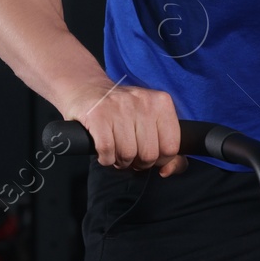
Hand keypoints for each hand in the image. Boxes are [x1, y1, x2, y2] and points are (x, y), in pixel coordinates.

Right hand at [60, 82, 186, 176]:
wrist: (88, 89)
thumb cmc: (123, 111)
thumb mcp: (151, 121)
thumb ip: (168, 147)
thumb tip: (168, 170)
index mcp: (161, 103)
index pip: (171, 147)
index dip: (160, 160)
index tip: (149, 155)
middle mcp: (143, 102)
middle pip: (149, 154)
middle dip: (138, 162)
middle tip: (130, 154)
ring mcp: (120, 107)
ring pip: (127, 155)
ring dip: (120, 161)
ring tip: (117, 151)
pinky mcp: (98, 115)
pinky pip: (107, 151)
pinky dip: (105, 159)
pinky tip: (104, 151)